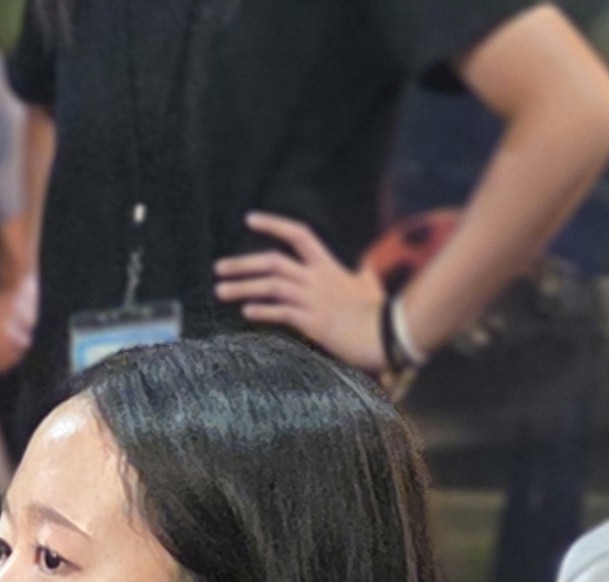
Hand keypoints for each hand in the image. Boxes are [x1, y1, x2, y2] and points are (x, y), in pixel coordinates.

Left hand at [213, 212, 390, 370]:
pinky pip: (281, 313)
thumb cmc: (381, 312)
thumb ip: (361, 274)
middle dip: (242, 263)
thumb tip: (364, 266)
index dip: (273, 224)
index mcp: (328, 267)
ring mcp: (313, 300)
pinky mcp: (313, 322)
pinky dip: (262, 311)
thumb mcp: (370, 286)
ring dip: (242, 287)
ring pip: (270, 286)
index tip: (249, 219)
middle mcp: (316, 279)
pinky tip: (245, 311)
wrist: (389, 335)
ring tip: (220, 291)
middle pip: (272, 262)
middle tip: (218, 268)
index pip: (298, 234)